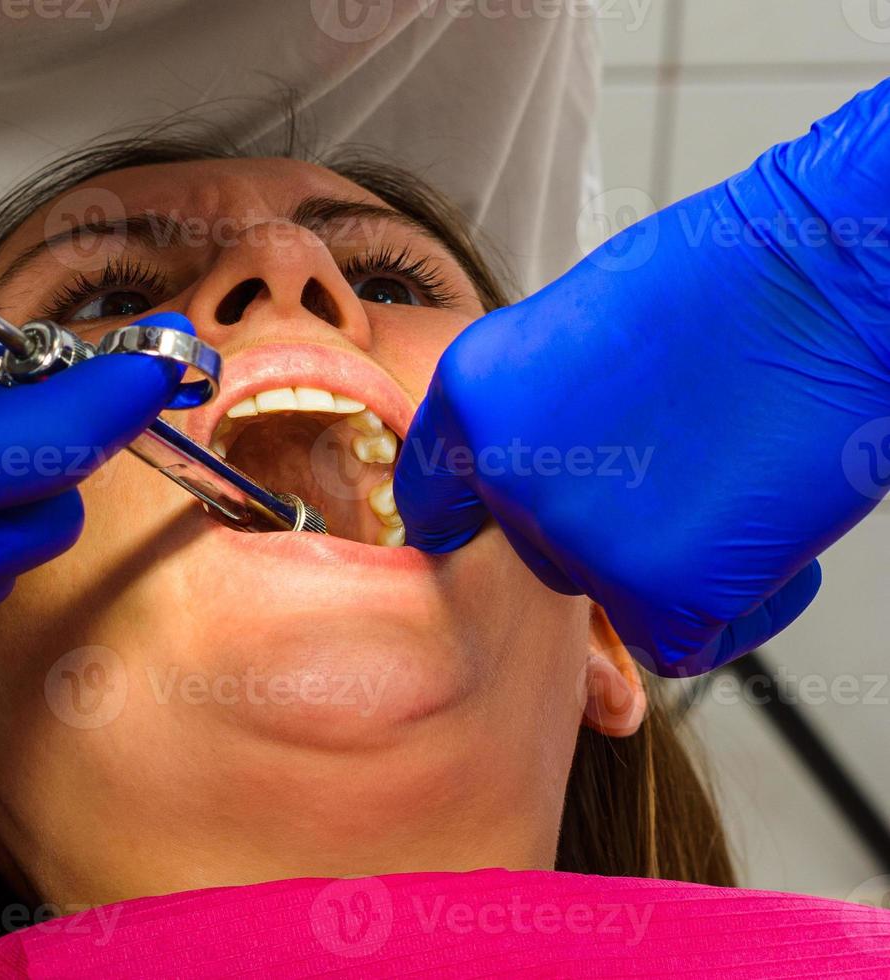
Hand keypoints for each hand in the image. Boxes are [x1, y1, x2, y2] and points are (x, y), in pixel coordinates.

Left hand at [395, 79, 889, 675]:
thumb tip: (532, 480)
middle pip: (534, 551)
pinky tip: (764, 532)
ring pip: (608, 594)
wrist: (829, 279)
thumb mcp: (575, 330)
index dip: (474, 517)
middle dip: (600, 525)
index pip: (433, 499)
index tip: (494, 526)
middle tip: (674, 468)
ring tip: (731, 477)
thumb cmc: (726, 285)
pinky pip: (678, 643)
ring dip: (668, 560)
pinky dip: (732, 606)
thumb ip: (531, 417)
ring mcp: (581, 538)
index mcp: (474, 400)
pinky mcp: (661, 591)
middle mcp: (509, 474)